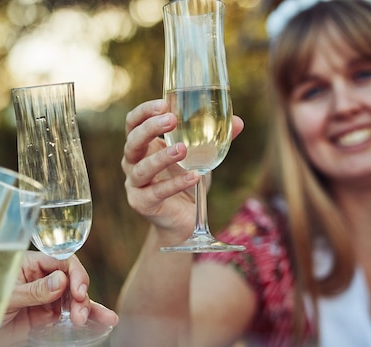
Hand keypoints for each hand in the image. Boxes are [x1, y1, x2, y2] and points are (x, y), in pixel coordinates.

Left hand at [0, 251, 118, 346]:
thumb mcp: (5, 297)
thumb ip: (33, 291)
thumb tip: (62, 281)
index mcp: (29, 264)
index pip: (61, 261)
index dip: (74, 274)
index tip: (79, 291)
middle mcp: (40, 278)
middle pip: (72, 279)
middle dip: (81, 295)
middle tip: (80, 314)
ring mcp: (45, 298)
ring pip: (75, 298)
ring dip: (88, 307)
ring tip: (102, 319)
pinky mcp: (46, 317)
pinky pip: (70, 315)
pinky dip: (88, 317)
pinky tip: (106, 320)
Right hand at [122, 99, 243, 233]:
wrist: (183, 219)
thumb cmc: (186, 180)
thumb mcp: (201, 156)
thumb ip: (215, 138)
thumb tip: (238, 121)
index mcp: (143, 146)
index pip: (133, 123)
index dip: (144, 112)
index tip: (164, 104)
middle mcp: (133, 163)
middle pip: (132, 142)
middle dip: (149, 129)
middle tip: (172, 120)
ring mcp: (135, 185)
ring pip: (141, 169)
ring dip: (161, 157)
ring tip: (183, 149)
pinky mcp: (142, 203)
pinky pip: (156, 192)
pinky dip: (175, 184)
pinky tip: (194, 177)